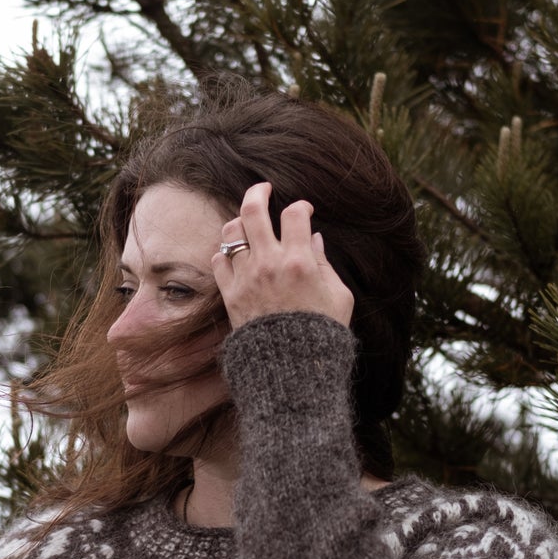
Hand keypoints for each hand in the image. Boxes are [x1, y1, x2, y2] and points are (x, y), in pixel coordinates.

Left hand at [211, 180, 354, 331]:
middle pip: (253, 210)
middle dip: (258, 192)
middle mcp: (269, 264)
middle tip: (264, 189)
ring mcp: (246, 278)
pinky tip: (236, 254)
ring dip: (240, 222)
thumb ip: (325, 264)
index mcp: (300, 262)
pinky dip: (225, 252)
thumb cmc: (322, 334)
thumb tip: (314, 239)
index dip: (301, 206)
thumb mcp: (339, 297)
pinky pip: (218, 260)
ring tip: (248, 224)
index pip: (295, 214)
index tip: (304, 211)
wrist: (291, 369)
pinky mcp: (230, 295)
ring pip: (231, 231)